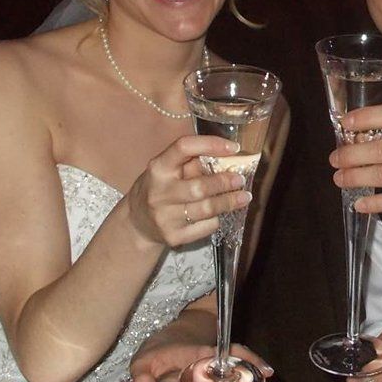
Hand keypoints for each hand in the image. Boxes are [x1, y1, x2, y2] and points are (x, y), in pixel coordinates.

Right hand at [124, 134, 251, 248]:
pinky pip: (205, 227)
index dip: (211, 144)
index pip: (184, 147)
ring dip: (229, 202)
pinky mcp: (173, 237)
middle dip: (225, 182)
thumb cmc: (160, 189)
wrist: (138, 223)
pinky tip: (221, 214)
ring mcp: (165, 217)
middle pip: (199, 187)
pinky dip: (216, 219)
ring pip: (206, 210)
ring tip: (244, 196)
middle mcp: (159, 192)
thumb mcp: (168, 170)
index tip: (233, 147)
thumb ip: (193, 162)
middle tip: (240, 179)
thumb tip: (229, 156)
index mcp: (158, 168)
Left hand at [129, 341, 274, 381]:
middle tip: (263, 375)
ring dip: (254, 364)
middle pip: (230, 353)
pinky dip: (254, 366)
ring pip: (239, 356)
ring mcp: (217, 357)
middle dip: (246, 362)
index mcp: (189, 354)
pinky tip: (266, 376)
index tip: (227, 379)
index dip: (216, 366)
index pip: (205, 357)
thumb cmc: (155, 355)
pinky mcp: (223, 362)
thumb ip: (141, 379)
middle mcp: (208, 354)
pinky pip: (240, 361)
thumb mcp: (141, 364)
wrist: (167, 340)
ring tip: (268, 376)